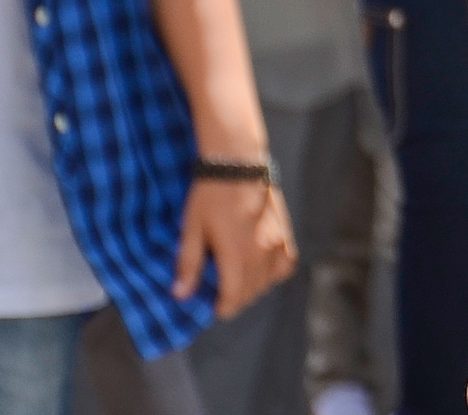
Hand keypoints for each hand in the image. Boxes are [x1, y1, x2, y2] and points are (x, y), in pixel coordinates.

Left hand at [175, 178, 296, 319]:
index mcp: (236, 254)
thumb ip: (188, 264)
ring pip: (269, 280)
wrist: (236, 161)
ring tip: (238, 279)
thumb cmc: (209, 195)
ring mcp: (276, 241)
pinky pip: (286, 262)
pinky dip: (276, 271)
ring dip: (254, 287)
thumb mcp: (192, 229)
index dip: (223, 307)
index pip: (234, 297)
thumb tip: (181, 296)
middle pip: (252, 292)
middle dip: (236, 297)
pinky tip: (262, 266)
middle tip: (221, 291)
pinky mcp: (284, 230)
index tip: (214, 308)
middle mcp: (261, 252)